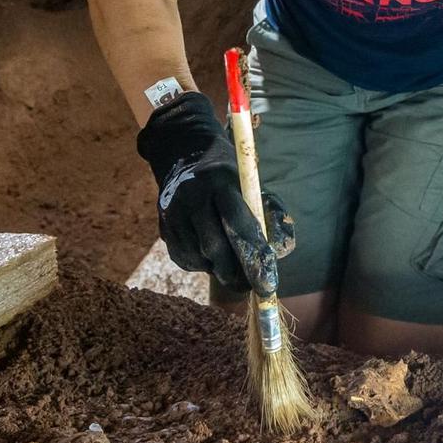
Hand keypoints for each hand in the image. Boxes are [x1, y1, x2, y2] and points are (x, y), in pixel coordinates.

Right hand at [135, 92, 294, 296]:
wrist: (185, 157)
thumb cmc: (229, 176)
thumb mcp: (250, 183)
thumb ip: (269, 212)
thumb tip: (279, 251)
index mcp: (219, 181)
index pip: (237, 222)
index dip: (253, 253)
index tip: (267, 278)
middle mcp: (191, 196)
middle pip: (213, 245)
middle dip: (234, 271)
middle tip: (250, 285)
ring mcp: (172, 212)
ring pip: (197, 256)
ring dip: (217, 269)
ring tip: (231, 268)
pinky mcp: (163, 226)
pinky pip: (183, 258)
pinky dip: (201, 265)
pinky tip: (211, 259)